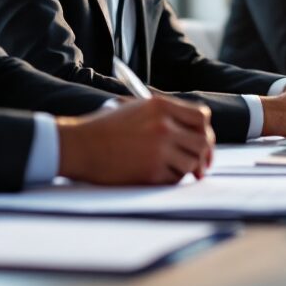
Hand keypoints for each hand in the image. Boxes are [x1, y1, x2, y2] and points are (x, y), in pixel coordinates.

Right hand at [57, 96, 213, 184]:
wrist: (79, 145)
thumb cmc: (104, 127)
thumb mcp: (135, 109)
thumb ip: (165, 115)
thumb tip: (192, 131)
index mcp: (160, 106)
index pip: (202, 117)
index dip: (205, 130)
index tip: (204, 141)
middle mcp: (164, 127)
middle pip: (202, 142)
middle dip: (203, 154)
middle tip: (199, 165)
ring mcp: (158, 150)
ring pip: (191, 163)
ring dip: (185, 168)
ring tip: (170, 167)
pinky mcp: (151, 173)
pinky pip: (174, 179)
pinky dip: (170, 179)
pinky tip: (156, 174)